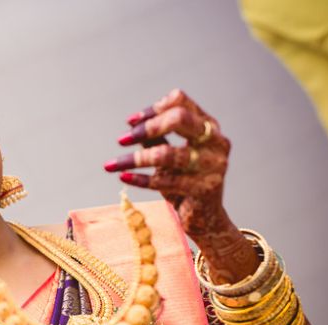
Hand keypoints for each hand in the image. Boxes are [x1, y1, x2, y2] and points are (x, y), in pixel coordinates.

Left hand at [104, 88, 231, 236]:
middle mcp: (216, 142)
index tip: (130, 122)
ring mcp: (213, 165)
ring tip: (111, 164)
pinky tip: (123, 178)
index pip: (181, 102)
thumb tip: (133, 124)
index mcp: (209, 127)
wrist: (205, 219)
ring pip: (167, 154)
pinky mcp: (203, 189)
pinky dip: (139, 179)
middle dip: (147, 127)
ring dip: (134, 159)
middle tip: (122, 139)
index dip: (153, 109)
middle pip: (180, 118)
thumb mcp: (170, 157)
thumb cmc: (185, 183)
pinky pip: (164, 181)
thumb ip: (157, 139)